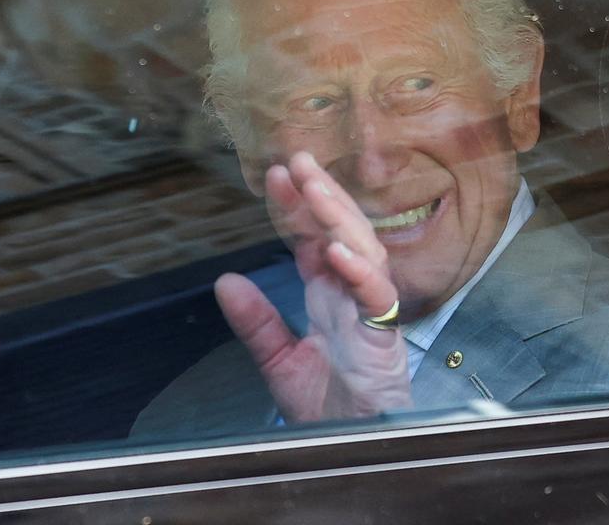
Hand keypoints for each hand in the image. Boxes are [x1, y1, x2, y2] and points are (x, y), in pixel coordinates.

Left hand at [215, 151, 410, 422]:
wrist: (350, 448)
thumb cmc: (326, 406)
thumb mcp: (278, 359)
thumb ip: (255, 321)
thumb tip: (225, 280)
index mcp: (327, 295)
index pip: (312, 240)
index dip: (296, 207)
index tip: (275, 175)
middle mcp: (350, 294)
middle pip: (341, 232)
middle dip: (320, 195)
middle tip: (297, 161)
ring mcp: (370, 311)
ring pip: (363, 249)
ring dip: (338, 218)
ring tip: (315, 189)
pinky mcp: (384, 335)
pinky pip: (376, 295)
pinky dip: (358, 270)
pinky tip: (336, 251)